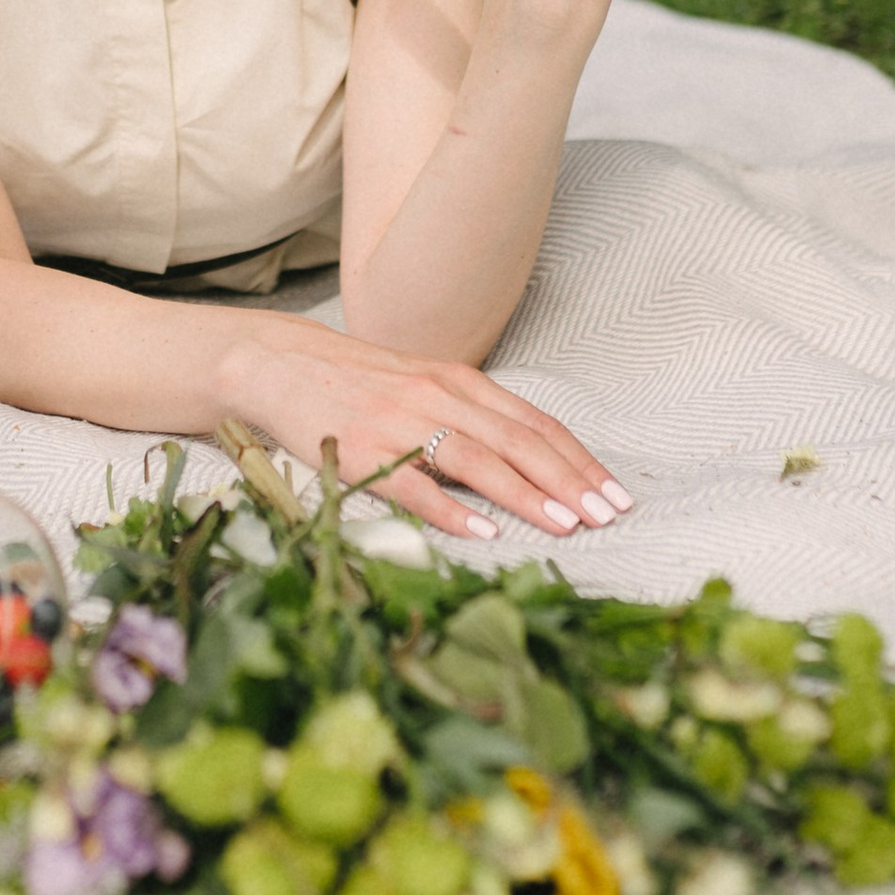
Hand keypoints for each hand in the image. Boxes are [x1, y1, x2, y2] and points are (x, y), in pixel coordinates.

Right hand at [217, 312, 632, 547]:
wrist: (279, 362)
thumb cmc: (358, 382)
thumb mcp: (423, 385)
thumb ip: (470, 416)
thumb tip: (529, 463)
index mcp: (459, 380)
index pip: (536, 423)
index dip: (579, 460)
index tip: (615, 493)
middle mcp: (438, 396)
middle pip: (519, 441)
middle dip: (570, 481)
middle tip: (608, 515)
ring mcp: (400, 422)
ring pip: (479, 460)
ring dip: (527, 495)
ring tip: (565, 524)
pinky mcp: (364, 449)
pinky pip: (416, 483)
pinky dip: (453, 509)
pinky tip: (485, 531)